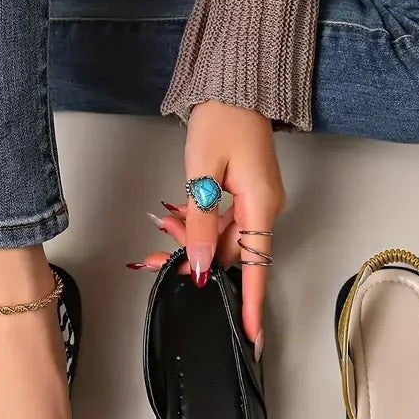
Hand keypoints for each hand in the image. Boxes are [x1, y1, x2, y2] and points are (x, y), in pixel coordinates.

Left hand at [133, 101, 284, 349]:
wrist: (235, 83)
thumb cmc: (222, 118)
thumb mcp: (202, 174)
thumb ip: (200, 223)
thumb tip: (200, 266)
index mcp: (261, 205)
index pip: (256, 267)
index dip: (250, 304)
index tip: (251, 336)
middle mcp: (263, 209)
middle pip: (231, 256)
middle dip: (194, 266)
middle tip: (155, 266)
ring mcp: (254, 203)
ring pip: (221, 242)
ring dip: (190, 247)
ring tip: (155, 245)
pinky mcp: (243, 196)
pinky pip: (220, 225)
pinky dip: (195, 230)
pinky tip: (171, 228)